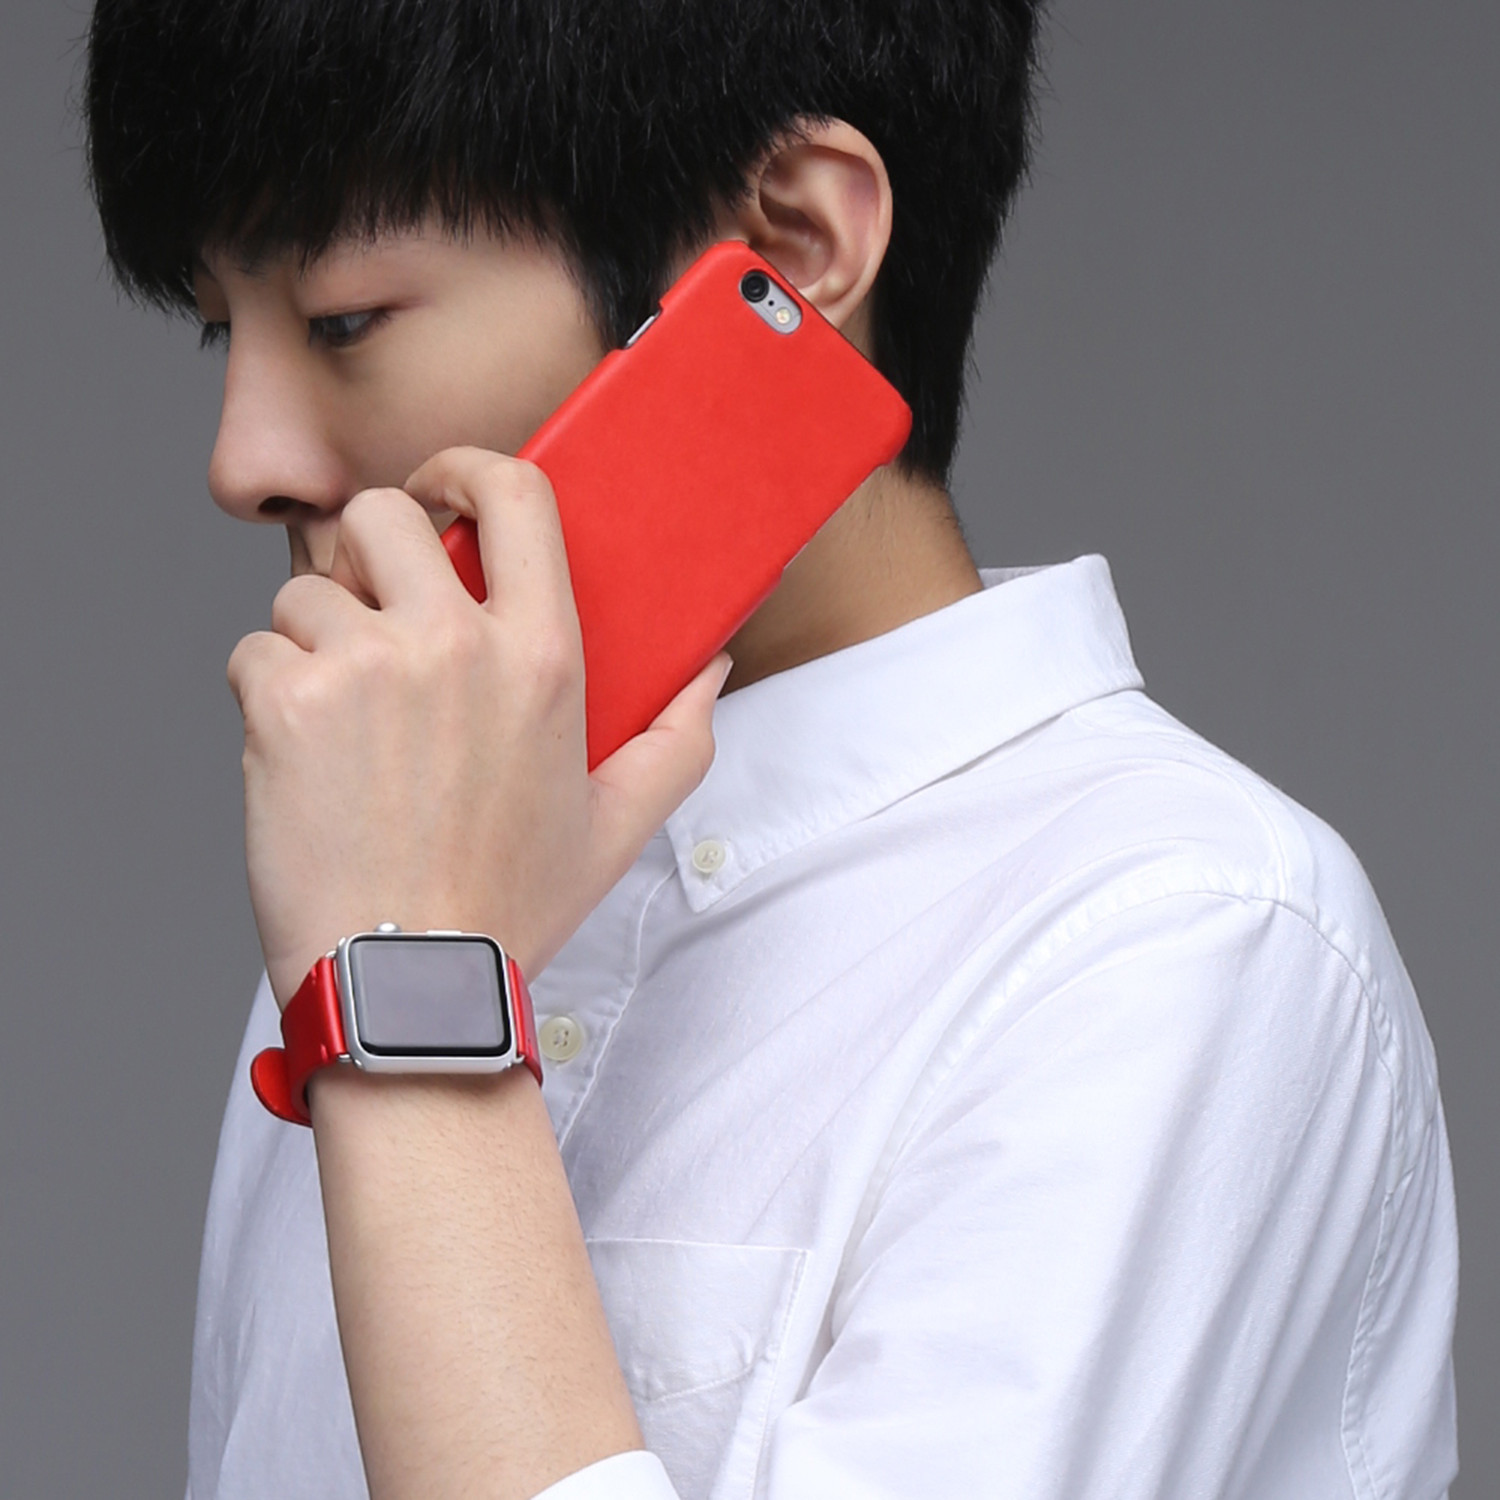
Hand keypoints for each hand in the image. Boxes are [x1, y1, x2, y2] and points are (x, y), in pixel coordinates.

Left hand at [227, 447, 728, 1005]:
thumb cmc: (509, 907)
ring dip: (310, 639)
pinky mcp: (288, 701)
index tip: (442, 490)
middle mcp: (456, 644)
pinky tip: (300, 760)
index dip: (465, 468)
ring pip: (305, 589)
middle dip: (365, 550)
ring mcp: (367, 668)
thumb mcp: (617, 824)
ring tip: (337, 722)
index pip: (514, 496)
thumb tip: (712, 669)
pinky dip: (263, 694)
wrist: (410, 989)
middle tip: (367, 611)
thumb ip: (679, 737)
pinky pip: (253, 650)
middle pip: (384, 513)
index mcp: (541, 658)